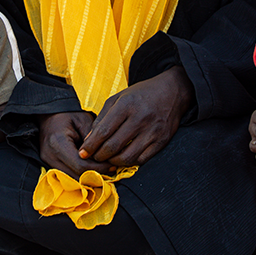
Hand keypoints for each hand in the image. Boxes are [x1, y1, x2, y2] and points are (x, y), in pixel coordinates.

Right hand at [39, 110, 113, 176]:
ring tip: (103, 170)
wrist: (48, 115)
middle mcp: (50, 156)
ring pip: (71, 179)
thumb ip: (93, 139)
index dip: (99, 168)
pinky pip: (67, 175)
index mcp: (58, 143)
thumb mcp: (83, 121)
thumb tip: (104, 158)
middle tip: (110, 170)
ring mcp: (47, 162)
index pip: (80, 165)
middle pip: (76, 176)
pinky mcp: (49, 164)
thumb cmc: (67, 115)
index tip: (112, 165)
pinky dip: (80, 174)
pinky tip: (91, 169)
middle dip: (95, 175)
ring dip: (88, 177)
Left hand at [78, 66, 193, 166]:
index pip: (104, 131)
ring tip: (107, 159)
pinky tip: (123, 158)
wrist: (172, 92)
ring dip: (113, 162)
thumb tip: (89, 140)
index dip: (91, 145)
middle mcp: (140, 118)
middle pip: (114, 146)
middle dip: (99, 156)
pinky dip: (129, 162)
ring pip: (127, 157)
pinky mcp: (162, 141)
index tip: (83, 152)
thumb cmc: (141, 94)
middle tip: (94, 157)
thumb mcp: (119, 98)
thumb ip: (102, 118)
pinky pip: (142, 159)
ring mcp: (153, 131)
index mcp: (127, 105)